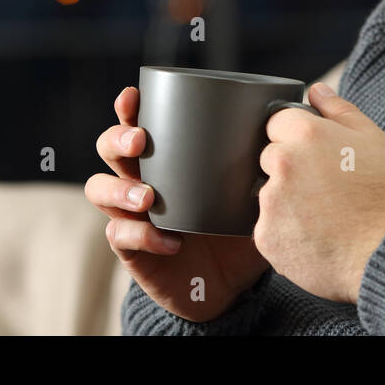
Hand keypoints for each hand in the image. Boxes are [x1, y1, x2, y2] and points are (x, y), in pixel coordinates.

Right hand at [86, 86, 269, 322]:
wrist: (230, 287)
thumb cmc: (238, 229)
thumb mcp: (253, 194)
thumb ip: (262, 167)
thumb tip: (286, 132)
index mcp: (167, 159)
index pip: (138, 124)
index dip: (129, 108)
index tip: (134, 97)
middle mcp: (142, 180)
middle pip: (108, 149)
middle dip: (117, 139)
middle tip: (140, 141)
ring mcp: (132, 215)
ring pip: (99, 189)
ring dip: (119, 188)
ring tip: (149, 196)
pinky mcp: (132, 250)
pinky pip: (120, 235)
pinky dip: (143, 235)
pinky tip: (171, 241)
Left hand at [254, 83, 384, 303]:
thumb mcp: (377, 141)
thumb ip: (339, 110)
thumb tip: (316, 90)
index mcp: (306, 135)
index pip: (279, 122)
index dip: (299, 138)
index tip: (318, 157)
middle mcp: (282, 164)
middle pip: (271, 158)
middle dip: (291, 169)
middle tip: (327, 190)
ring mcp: (271, 203)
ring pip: (270, 195)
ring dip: (288, 203)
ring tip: (325, 218)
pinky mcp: (267, 238)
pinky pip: (270, 230)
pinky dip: (287, 234)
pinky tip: (317, 238)